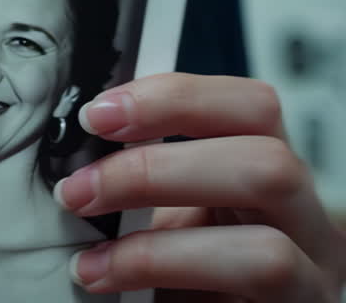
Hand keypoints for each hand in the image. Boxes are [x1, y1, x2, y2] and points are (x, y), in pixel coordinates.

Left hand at [53, 73, 345, 301]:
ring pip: (266, 228)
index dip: (174, 98)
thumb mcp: (159, 213)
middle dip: (156, 167)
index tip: (95, 115)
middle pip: (266, 159)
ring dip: (158, 235)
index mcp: (263, 167)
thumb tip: (66, 146)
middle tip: (77, 189)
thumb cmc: (178, 274)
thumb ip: (135, 174)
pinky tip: (103, 276)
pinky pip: (256, 278)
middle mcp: (302, 215)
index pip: (248, 106)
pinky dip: (163, 270)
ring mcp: (311, 269)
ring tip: (87, 254)